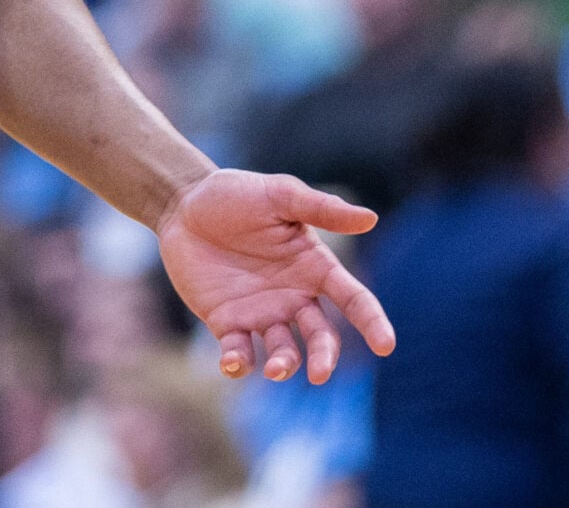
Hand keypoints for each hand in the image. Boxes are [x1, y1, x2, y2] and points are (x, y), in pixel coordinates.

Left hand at [155, 168, 394, 384]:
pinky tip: (233, 362)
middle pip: (321, 338)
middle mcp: (294, 296)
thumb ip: (321, 208)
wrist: (183, 205)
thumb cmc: (236, 194)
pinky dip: (239, 364)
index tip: (386, 345)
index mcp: (314, 266)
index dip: (372, 322)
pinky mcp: (227, 323)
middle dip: (324, 358)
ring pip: (284, 352)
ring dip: (284, 365)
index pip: (353, 299)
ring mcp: (261, 313)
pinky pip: (240, 353)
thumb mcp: (279, 195)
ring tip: (275, 368)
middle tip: (318, 373)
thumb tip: (370, 218)